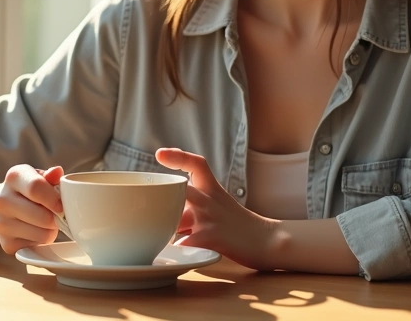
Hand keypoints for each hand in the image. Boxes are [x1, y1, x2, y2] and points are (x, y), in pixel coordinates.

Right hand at [0, 164, 63, 254]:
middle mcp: (2, 200)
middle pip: (42, 216)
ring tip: (47, 222)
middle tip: (58, 215)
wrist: (4, 208)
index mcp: (13, 177)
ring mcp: (1, 224)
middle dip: (57, 218)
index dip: (54, 199)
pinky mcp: (6, 244)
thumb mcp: (39, 177)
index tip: (62, 205)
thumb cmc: (29, 190)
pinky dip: (42, 241)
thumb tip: (57, 172)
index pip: (36, 188)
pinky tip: (37, 231)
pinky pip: (36, 246)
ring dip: (52, 230)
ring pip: (42, 233)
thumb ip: (51, 176)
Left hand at [155, 147, 277, 270]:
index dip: (177, 156)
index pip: (196, 163)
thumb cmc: (238, 224)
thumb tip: (164, 208)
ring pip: (175, 219)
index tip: (159, 154)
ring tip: (152, 239)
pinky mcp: (211, 237)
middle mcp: (209, 200)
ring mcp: (209, 218)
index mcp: (212, 188)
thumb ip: (195, 202)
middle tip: (143, 208)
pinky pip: (184, 242)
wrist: (266, 240)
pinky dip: (174, 249)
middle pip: (178, 191)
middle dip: (158, 199)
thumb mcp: (219, 203)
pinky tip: (169, 255)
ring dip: (162, 229)